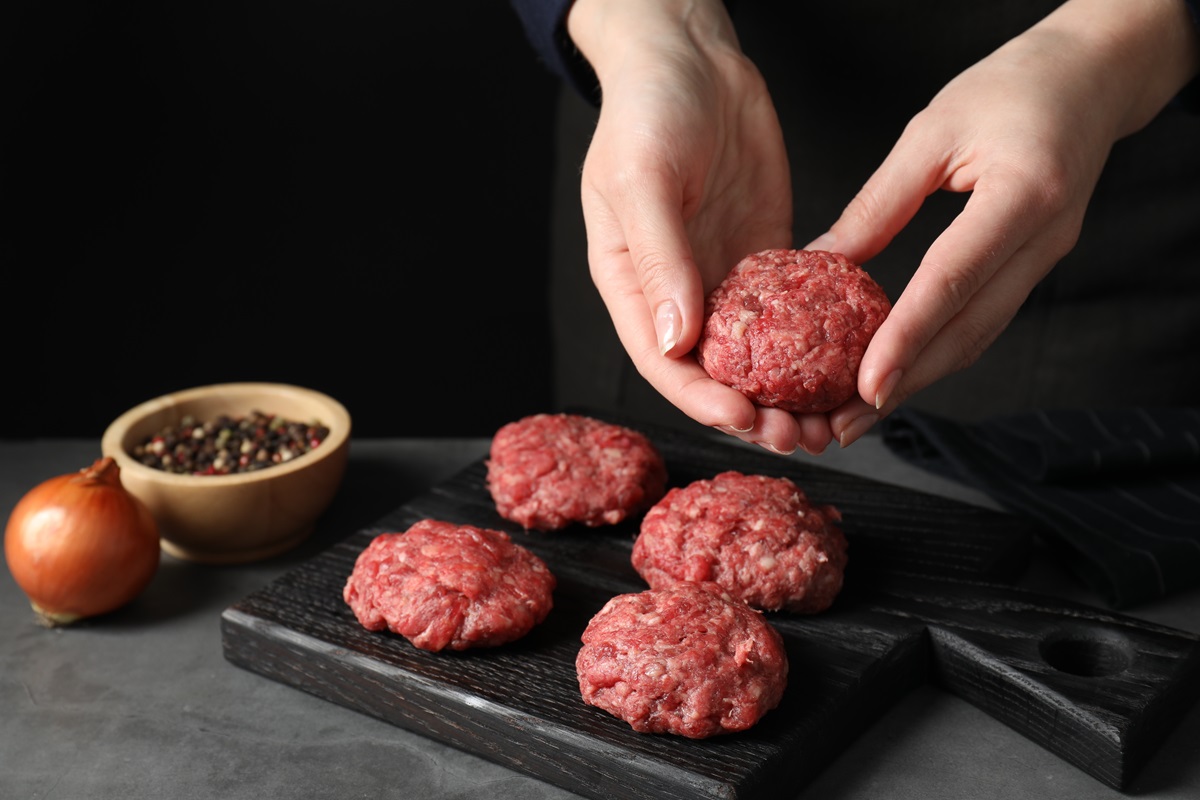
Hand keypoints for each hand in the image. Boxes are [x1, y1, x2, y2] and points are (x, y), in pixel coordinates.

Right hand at [566, 0, 806, 454]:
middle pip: (715, 373)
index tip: (746, 419)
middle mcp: (678, 292)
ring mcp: (724, 277)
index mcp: (632, 284)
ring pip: (758, 355)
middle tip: (805, 434)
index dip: (703, 400)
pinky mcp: (766, 257)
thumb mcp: (643, 178)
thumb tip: (673, 339)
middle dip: (757, 412)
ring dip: (791, 391)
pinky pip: (793, 310)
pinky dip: (816, 342)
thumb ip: (658, 259)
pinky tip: (847, 359)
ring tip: (833, 418)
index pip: (663, 362)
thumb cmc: (647, 109)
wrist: (691, 57)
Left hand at [806, 0, 1199, 447]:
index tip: (865, 383)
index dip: (908, 337)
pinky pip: (982, 321)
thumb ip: (879, 202)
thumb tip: (818, 263)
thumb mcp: (933, 129)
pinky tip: (896, 372)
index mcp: (1024, 194)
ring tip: (856, 415)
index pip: (954, 280)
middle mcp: (1045, 239)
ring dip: (918, 381)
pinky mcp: (1033, 267)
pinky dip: (936, 353)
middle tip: (843, 425)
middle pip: (969, 331)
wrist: (1093, 77)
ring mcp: (1046, 259)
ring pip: (978, 337)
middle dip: (905, 384)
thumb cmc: (1014, 86)